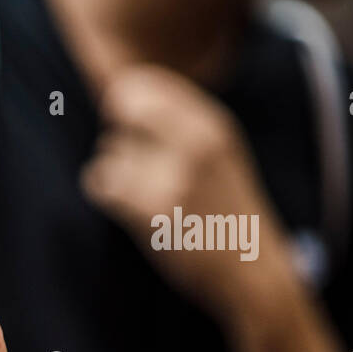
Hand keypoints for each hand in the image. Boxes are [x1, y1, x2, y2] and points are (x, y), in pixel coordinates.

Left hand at [81, 65, 295, 322]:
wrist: (250, 268)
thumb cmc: (223, 210)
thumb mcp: (217, 152)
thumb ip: (178, 123)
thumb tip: (116, 93)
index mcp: (211, 123)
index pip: (143, 83)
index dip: (125, 102)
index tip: (130, 126)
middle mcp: (196, 142)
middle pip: (122, 105)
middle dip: (118, 131)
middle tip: (129, 158)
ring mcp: (175, 175)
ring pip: (109, 151)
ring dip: (114, 170)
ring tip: (140, 192)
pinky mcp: (154, 210)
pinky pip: (101, 184)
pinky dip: (105, 195)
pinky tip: (126, 206)